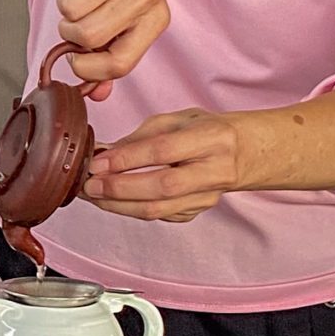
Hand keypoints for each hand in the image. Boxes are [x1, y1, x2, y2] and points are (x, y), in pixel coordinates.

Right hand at [51, 0, 168, 97]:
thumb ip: (108, 59)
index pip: (120, 63)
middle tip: (76, 17)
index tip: (75, 61)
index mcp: (157, 18)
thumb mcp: (120, 20)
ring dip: (65, 3)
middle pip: (89, 36)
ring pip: (71, 8)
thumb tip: (95, 94)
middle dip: (70, 30)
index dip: (88, 69)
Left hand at [82, 107, 244, 222]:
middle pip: (161, 187)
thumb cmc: (209, 131)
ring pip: (158, 209)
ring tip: (93, 196)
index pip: (163, 151)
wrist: (245, 154)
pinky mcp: (197, 212)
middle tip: (89, 185)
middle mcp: (214, 170)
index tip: (97, 163)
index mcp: (211, 138)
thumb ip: (141, 136)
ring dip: (119, 205)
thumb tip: (103, 153)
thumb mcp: (179, 120)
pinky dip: (131, 209)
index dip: (127, 159)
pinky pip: (159, 215)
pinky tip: (112, 201)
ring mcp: (207, 196)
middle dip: (118, 188)